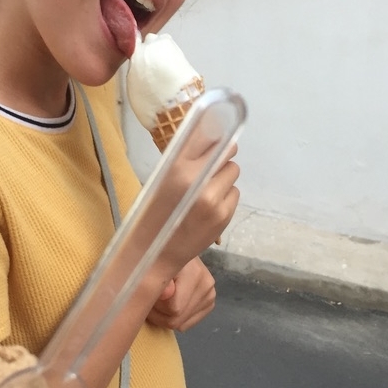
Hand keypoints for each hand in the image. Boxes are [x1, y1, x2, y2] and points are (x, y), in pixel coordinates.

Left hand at [146, 257, 214, 331]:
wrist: (175, 250)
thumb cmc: (161, 257)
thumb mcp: (155, 264)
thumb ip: (160, 280)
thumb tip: (167, 293)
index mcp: (195, 273)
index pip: (174, 308)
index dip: (156, 306)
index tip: (148, 295)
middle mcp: (207, 284)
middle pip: (177, 320)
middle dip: (159, 314)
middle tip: (150, 300)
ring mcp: (210, 295)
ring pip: (180, 324)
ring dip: (165, 316)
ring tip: (159, 300)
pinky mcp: (209, 303)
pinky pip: (186, 325)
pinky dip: (175, 319)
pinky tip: (170, 304)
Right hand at [159, 145, 239, 271]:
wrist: (155, 253)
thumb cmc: (153, 211)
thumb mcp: (161, 177)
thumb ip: (184, 157)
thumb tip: (208, 134)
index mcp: (178, 167)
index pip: (208, 135)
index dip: (214, 134)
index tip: (214, 137)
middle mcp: (199, 180)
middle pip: (228, 151)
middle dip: (222, 155)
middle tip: (211, 165)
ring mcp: (214, 199)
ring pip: (233, 171)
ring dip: (223, 176)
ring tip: (207, 189)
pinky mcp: (225, 215)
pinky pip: (235, 192)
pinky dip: (226, 195)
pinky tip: (210, 206)